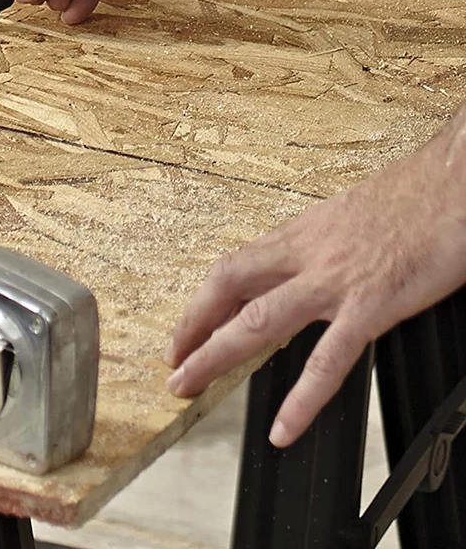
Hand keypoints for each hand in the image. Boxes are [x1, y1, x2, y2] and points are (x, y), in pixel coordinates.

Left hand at [165, 108, 465, 446]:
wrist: (455, 181)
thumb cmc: (414, 197)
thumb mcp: (348, 217)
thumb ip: (321, 246)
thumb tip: (307, 266)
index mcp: (300, 234)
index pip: (233, 268)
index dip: (202, 301)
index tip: (186, 327)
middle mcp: (306, 254)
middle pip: (226, 289)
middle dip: (191, 327)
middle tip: (171, 363)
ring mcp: (334, 280)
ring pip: (257, 321)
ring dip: (215, 355)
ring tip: (187, 386)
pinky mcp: (372, 304)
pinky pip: (328, 359)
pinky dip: (302, 398)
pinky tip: (283, 428)